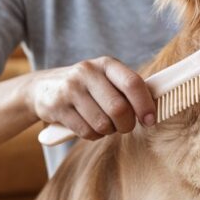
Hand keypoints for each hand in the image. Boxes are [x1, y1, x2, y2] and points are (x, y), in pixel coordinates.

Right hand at [25, 57, 155, 140]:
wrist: (43, 88)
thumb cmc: (87, 87)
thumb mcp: (106, 79)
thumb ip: (129, 89)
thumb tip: (156, 108)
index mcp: (106, 64)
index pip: (133, 83)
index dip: (146, 105)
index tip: (150, 120)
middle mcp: (88, 72)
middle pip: (119, 109)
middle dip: (127, 124)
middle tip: (125, 126)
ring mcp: (71, 89)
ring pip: (103, 124)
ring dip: (109, 131)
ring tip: (104, 124)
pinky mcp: (57, 107)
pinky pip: (86, 132)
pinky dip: (94, 135)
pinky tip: (90, 126)